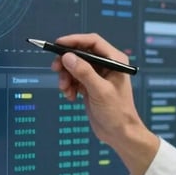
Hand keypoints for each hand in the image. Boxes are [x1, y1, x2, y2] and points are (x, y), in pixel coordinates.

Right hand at [50, 33, 158, 174]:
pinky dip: (68, 85)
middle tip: (56, 69)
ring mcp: (97, 75)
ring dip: (66, 77)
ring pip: (74, 66)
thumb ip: (84, 72)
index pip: (92, 42)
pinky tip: (70, 96)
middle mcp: (106, 65)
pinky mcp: (90, 86)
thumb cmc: (117, 112)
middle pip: (80, 53)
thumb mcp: (100, 91)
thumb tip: (68, 57)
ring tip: (65, 90)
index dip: (74, 40)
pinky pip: (73, 78)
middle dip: (66, 62)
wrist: (119, 133)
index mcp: (115, 60)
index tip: (58, 44)